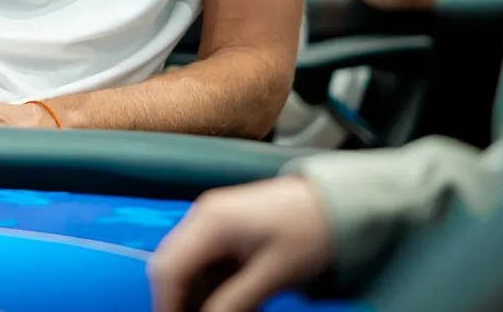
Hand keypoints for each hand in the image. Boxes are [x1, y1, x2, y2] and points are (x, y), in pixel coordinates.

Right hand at [148, 176, 333, 311]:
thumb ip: (236, 301)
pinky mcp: (223, 230)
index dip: (167, 304)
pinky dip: (210, 287)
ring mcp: (211, 222)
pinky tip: (229, 305)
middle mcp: (202, 218)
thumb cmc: (310, 230)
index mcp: (211, 222)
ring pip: (186, 267)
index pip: (169, 268)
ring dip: (196, 296)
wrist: (336, 201)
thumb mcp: (275, 273)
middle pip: (171, 266)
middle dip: (178, 300)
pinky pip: (204, 263)